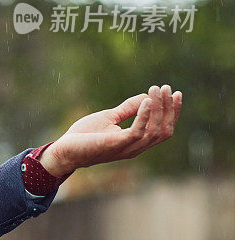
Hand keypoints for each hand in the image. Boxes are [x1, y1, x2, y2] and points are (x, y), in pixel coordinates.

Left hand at [39, 84, 181, 176]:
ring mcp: (127, 148)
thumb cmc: (84, 136)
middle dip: (169, 109)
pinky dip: (144, 116)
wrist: (64, 150)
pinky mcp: (116, 145)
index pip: (162, 129)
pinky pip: (137, 132)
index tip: (175, 93)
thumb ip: (127, 109)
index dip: (171, 112)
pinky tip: (146, 101)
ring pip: (154, 132)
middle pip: (163, 131)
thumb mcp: (108, 118)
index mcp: (135, 142)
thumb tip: (146, 97)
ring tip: (157, 91)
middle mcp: (135, 147)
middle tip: (168, 89)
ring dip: (159, 110)